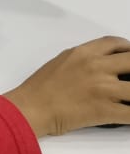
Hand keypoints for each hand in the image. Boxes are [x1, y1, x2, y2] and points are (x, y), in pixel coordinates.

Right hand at [3, 37, 129, 136]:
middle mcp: (97, 66)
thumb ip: (82, 58)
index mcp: (85, 53)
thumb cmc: (40, 87)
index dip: (128, 48)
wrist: (32, 107)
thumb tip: (97, 63)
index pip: (115, 43)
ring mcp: (103, 88)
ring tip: (129, 96)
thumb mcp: (61, 60)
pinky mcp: (105, 110)